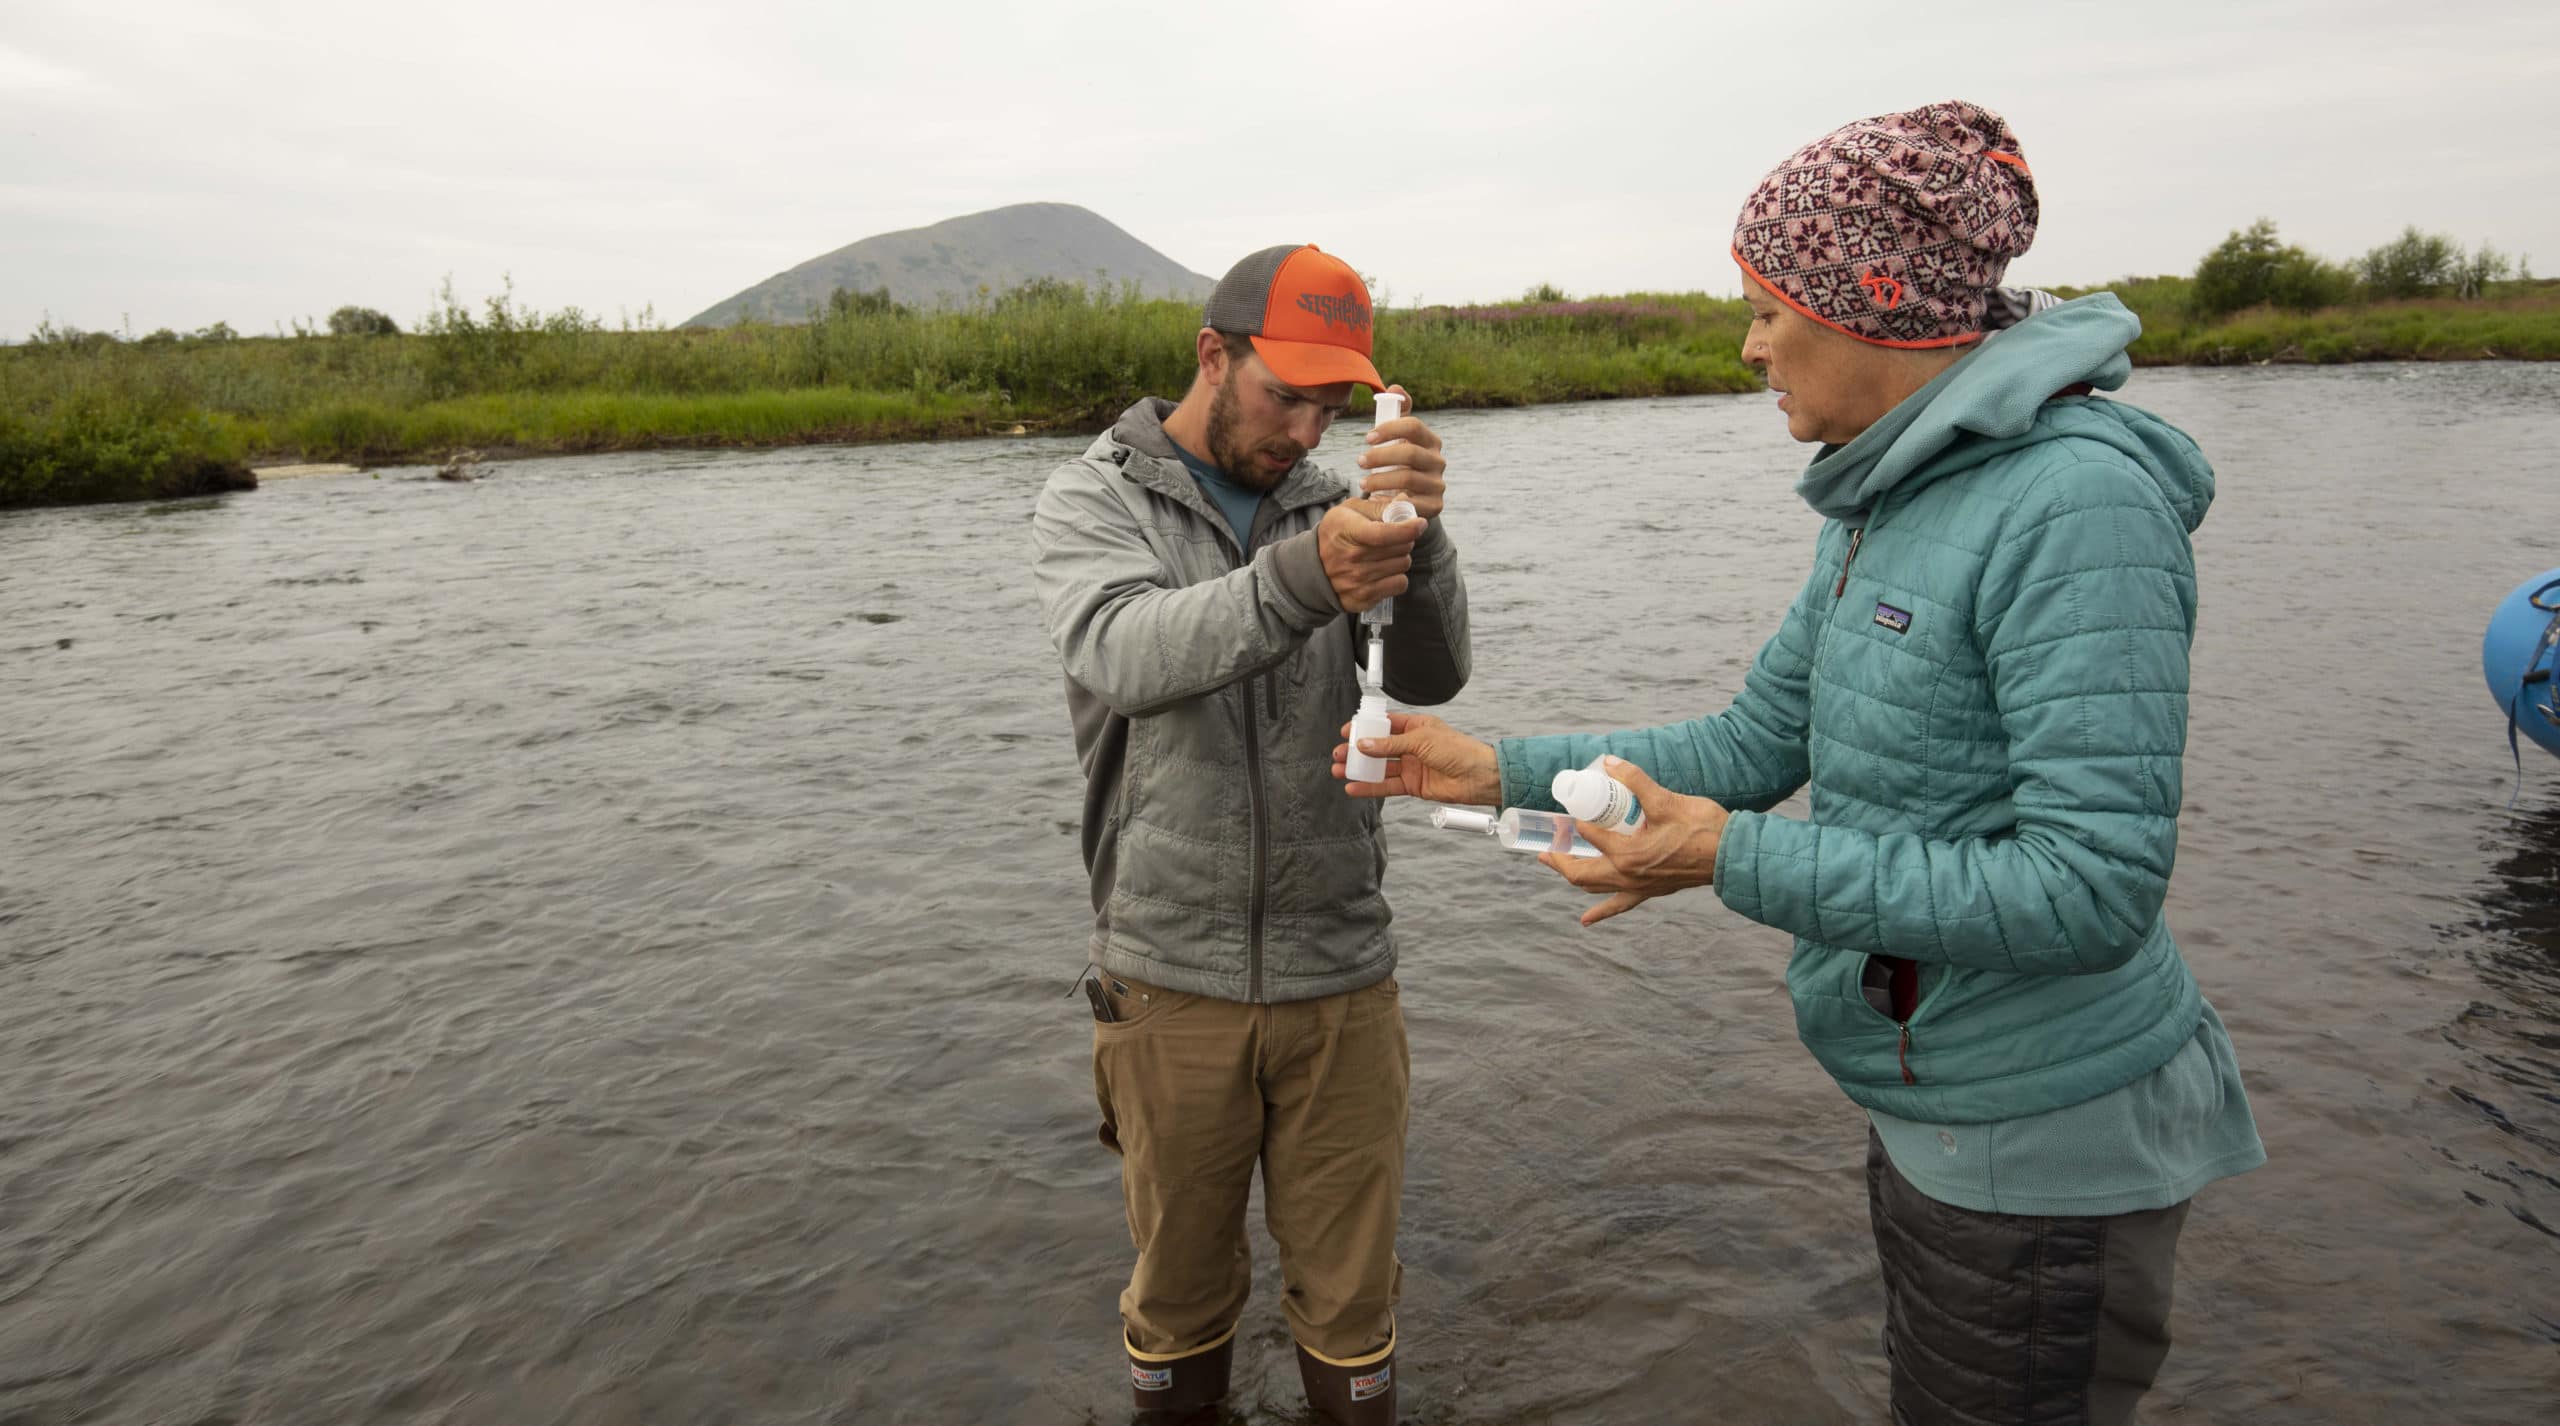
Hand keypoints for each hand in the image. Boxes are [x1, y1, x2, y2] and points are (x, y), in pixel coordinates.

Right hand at [1315, 498, 1425, 612]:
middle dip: (1404, 539)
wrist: (1312, 569)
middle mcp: (1352, 557)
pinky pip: (1399, 584)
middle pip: (1401, 548)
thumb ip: (1378, 505)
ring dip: (1401, 557)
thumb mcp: (1348, 511)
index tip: (1420, 523)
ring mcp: (1358, 580)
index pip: (1384, 533)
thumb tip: (1406, 500)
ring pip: (1403, 565)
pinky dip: (1397, 577)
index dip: (1408, 528)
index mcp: (1347, 530)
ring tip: (1386, 554)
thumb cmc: (1335, 534)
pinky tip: (1385, 571)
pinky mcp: (1364, 597)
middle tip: (1394, 537)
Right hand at [1331, 711, 1500, 804]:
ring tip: (1339, 771)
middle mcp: (1412, 746)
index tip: (1347, 732)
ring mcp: (1411, 765)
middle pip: (1378, 747)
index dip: (1365, 728)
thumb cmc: (1458, 750)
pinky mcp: (1413, 785)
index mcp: (1416, 727)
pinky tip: (1354, 788)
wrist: (1478, 776)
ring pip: (1380, 767)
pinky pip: (1387, 785)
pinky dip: (1370, 787)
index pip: (1385, 725)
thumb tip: (1364, 744)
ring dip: (1360, 769)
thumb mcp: (1421, 740)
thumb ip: (1390, 744)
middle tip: (1338, 754)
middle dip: (1357, 751)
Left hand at [1358, 386, 1446, 521]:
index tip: (1367, 437)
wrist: (1410, 498)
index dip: (1389, 429)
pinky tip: (1377, 499)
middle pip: (1410, 452)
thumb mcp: (1398, 439)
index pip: (1414, 426)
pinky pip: (1412, 503)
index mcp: (1430, 440)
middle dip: (1380, 456)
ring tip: (1362, 482)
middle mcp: (1438, 461)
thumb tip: (1394, 388)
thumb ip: (1396, 413)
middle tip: (1359, 461)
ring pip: (1408, 478)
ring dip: (1379, 480)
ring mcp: (1438, 484)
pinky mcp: (1434, 506)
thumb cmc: (1399, 463)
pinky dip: (1392, 500)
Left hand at [1537, 756, 1731, 926]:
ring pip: (1595, 886)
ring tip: (1554, 865)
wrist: (1730, 856)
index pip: (1588, 834)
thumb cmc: (1702, 828)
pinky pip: (1620, 905)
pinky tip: (1586, 920)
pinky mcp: (1650, 891)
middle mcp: (1628, 875)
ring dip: (1573, 876)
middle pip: (1580, 871)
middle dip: (1558, 858)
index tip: (1572, 804)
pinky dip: (1601, 912)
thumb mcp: (1665, 799)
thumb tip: (1610, 762)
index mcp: (1627, 853)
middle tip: (1544, 845)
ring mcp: (1638, 887)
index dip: (1575, 818)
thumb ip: (1635, 780)